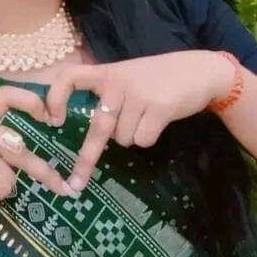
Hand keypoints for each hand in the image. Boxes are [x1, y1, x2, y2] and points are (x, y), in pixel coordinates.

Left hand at [45, 50, 233, 192]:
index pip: (70, 76)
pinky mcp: (159, 108)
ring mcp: (139, 95)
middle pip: (97, 128)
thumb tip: (89, 126)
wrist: (202, 71)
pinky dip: (149, 138)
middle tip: (76, 184)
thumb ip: (108, 93)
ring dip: (133, 136)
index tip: (54, 120)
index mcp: (107, 72)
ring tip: (147, 116)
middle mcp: (119, 83)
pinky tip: (158, 120)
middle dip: (86, 160)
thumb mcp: (128, 76)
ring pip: (122, 139)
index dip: (56, 97)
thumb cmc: (160, 78)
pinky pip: (142, 140)